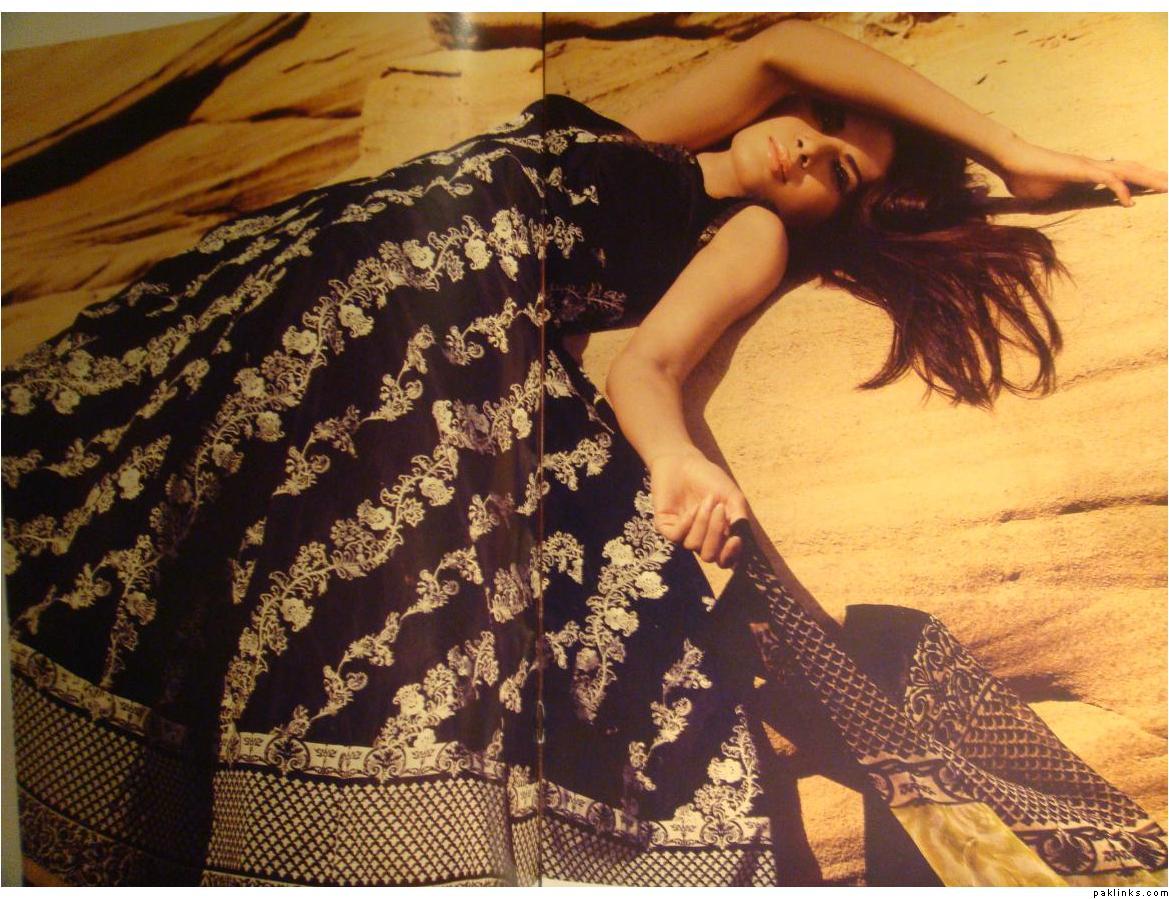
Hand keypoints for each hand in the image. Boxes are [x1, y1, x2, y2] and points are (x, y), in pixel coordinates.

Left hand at [649, 449, 748, 568]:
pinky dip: (687, 523)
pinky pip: (677, 537)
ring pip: (693, 545)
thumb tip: (743, 540)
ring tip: (706, 501)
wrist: (683, 462)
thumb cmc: (709, 479)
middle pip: (709, 556)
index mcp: (719, 535)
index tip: (736, 540)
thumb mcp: (731, 497)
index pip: (725, 559)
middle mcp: (701, 539)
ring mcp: (683, 534)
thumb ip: (739, 519)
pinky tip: (692, 508)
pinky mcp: (666, 527)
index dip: (731, 556)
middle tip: (719, 510)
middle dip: (716, 534)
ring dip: (703, 522)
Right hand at [999, 139, 1167, 206]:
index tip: (1154, 191)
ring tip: (1167, 188)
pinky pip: (1108, 181)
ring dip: (1148, 181)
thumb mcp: (1046, 198)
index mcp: (1087, 175)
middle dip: (1153, 179)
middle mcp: (1094, 167)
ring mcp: (1089, 167)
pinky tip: (1130, 203)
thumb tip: (1057, 211)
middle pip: (1131, 171)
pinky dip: (1121, 191)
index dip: (1139, 183)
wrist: (1012, 161)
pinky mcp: (1081, 171)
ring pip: (1127, 172)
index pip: (1120, 177)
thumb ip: (1057, 202)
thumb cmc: (1024, 179)